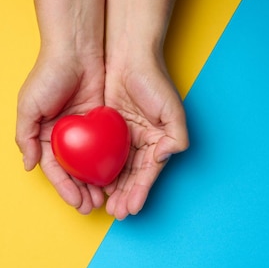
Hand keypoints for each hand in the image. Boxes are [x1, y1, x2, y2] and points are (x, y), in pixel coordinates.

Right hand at [16, 51, 105, 213]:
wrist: (76, 49)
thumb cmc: (48, 75)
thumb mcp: (29, 106)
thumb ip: (26, 136)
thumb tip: (29, 165)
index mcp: (44, 134)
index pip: (54, 169)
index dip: (65, 188)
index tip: (77, 203)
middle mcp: (63, 135)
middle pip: (73, 171)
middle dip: (82, 191)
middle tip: (93, 207)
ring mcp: (82, 130)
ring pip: (90, 163)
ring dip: (95, 182)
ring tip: (105, 199)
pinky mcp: (100, 122)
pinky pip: (105, 147)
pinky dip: (107, 163)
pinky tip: (116, 177)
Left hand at [103, 54, 188, 219]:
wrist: (128, 55)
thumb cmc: (153, 80)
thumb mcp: (172, 110)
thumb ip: (176, 137)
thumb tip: (163, 159)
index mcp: (158, 141)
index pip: (148, 173)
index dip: (140, 191)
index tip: (131, 208)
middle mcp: (142, 142)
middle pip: (132, 176)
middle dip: (125, 196)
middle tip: (115, 213)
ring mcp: (123, 137)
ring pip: (116, 169)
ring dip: (112, 188)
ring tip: (104, 205)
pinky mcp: (106, 128)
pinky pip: (102, 154)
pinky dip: (99, 169)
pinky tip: (93, 183)